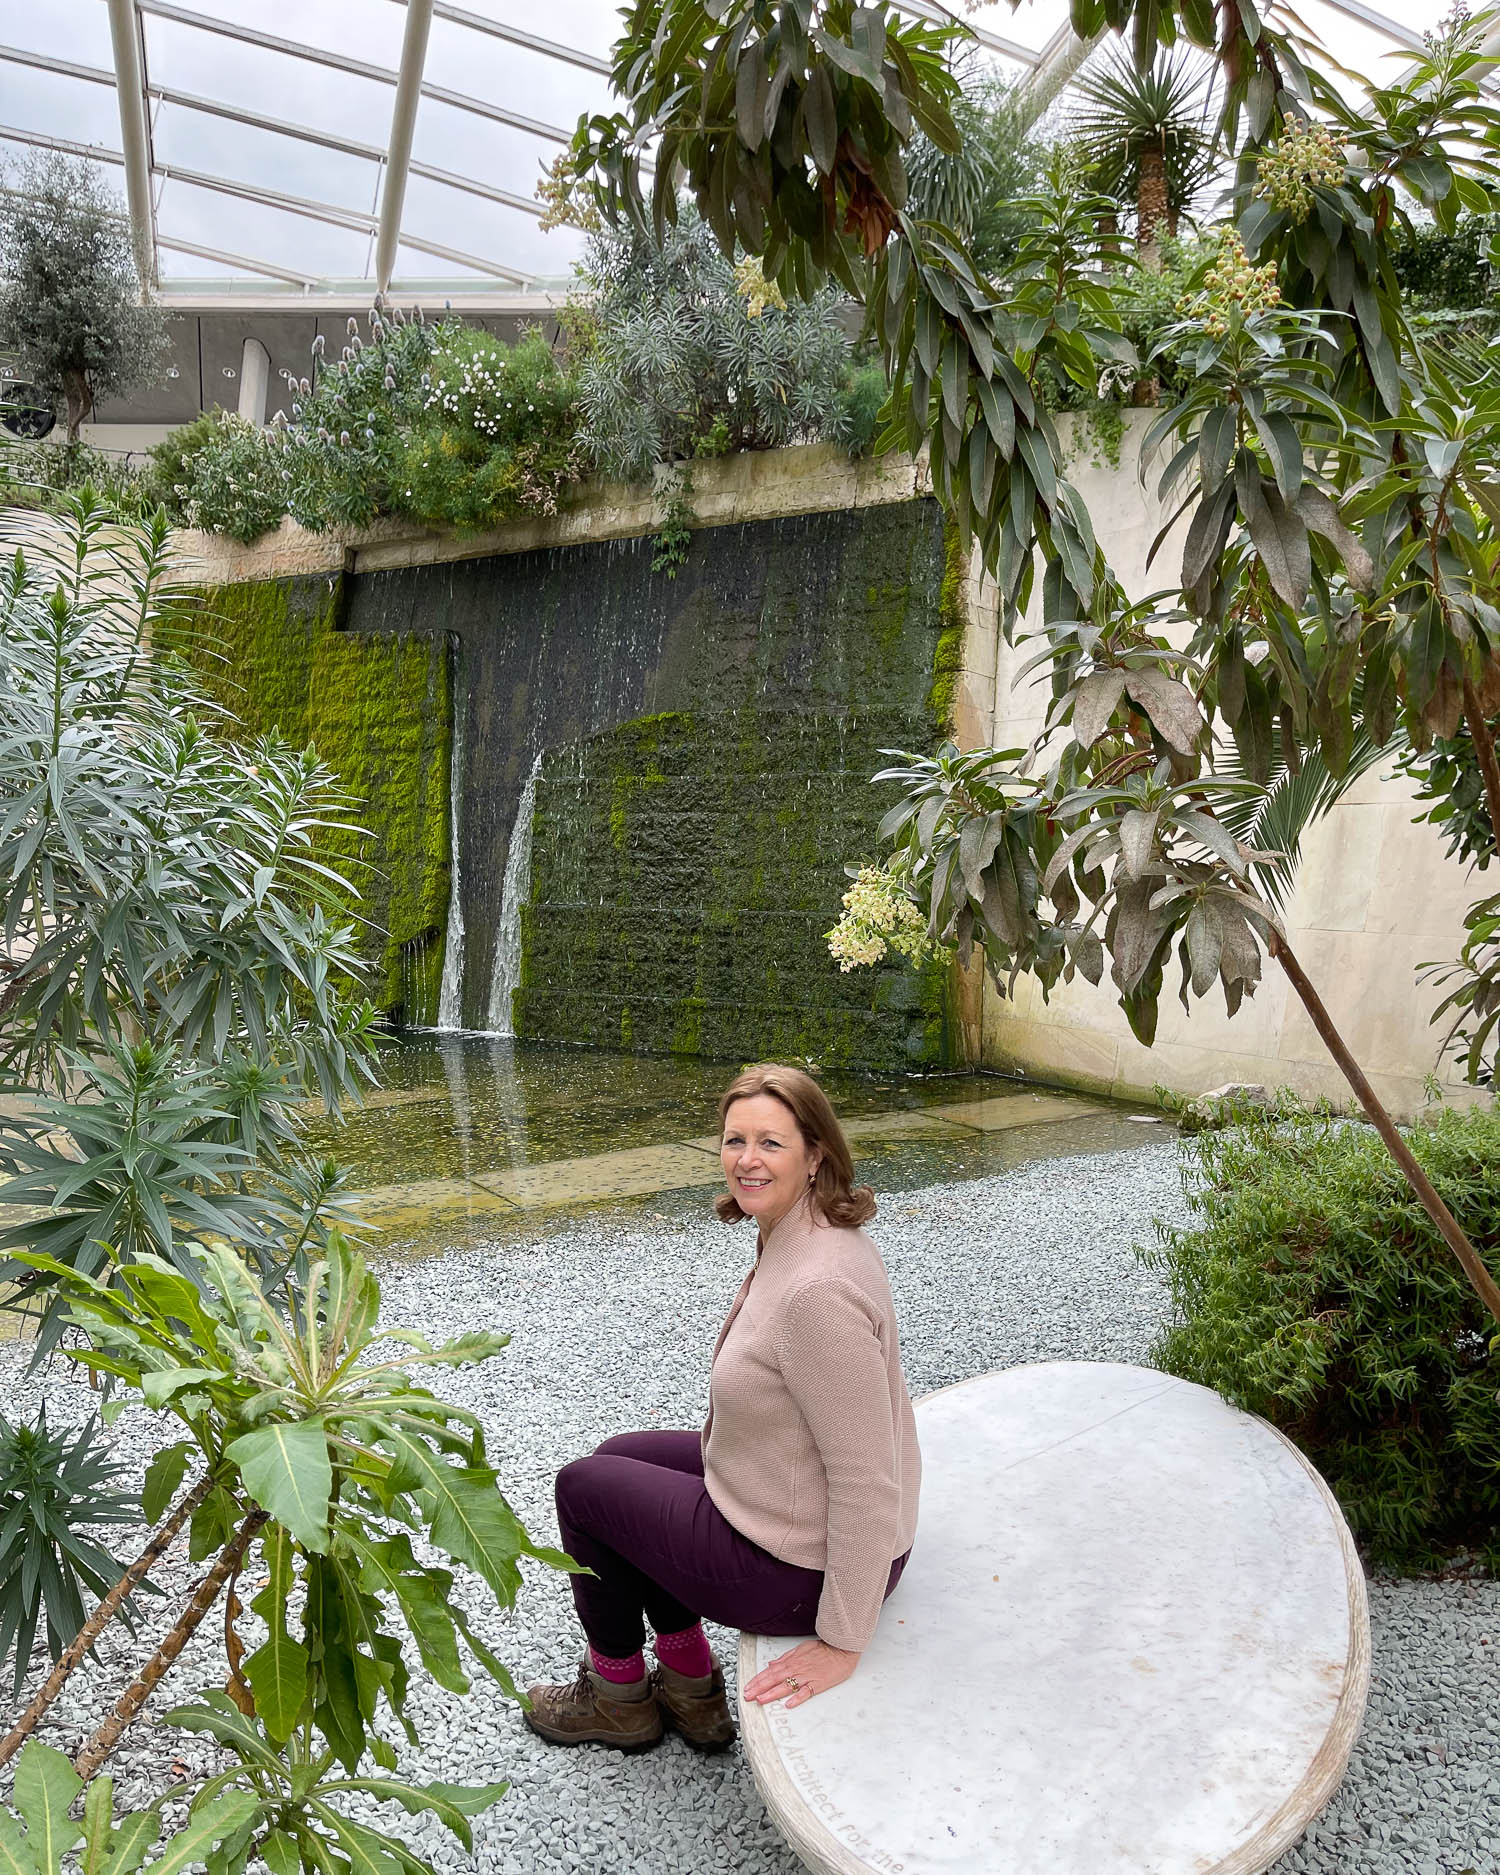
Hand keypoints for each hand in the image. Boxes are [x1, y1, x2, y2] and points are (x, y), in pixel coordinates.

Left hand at [742, 1638, 857, 1708]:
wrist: (841, 1648)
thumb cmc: (823, 1649)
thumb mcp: (800, 1649)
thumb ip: (785, 1658)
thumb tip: (772, 1664)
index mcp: (792, 1661)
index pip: (770, 1671)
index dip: (757, 1680)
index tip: (748, 1687)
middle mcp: (797, 1669)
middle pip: (774, 1679)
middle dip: (759, 1688)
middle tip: (747, 1696)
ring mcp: (807, 1677)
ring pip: (786, 1686)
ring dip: (772, 1693)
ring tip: (761, 1700)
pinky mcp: (818, 1684)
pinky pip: (806, 1692)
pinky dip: (797, 1698)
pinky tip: (789, 1704)